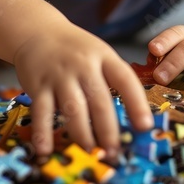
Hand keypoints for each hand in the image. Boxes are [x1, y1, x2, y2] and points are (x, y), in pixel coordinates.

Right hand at [13, 22, 153, 157]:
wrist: (38, 32)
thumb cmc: (75, 50)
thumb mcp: (100, 55)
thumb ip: (113, 80)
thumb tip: (130, 119)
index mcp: (104, 57)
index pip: (125, 80)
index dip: (137, 104)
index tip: (145, 126)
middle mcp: (83, 65)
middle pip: (99, 100)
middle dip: (108, 129)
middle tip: (114, 151)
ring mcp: (60, 75)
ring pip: (73, 108)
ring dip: (82, 133)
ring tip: (90, 150)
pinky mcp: (38, 85)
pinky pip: (41, 111)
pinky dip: (43, 131)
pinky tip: (46, 148)